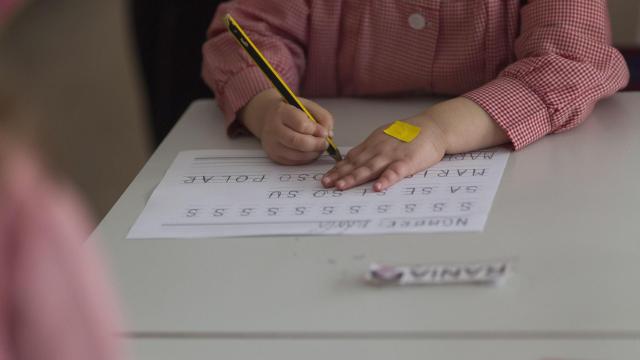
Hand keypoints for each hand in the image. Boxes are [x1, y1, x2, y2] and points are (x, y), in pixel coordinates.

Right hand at [239, 89, 333, 164]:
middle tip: (325, 143)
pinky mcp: (274, 156)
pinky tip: (310, 152)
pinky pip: (294, 161)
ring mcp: (272, 144)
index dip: (316, 130)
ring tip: (319, 147)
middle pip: (297, 141)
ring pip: (296, 154)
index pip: (300, 124)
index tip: (324, 132)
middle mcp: (273, 128)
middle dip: (316, 144)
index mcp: (281, 112)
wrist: (269, 117)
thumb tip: (329, 134)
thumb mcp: (307, 106)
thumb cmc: (291, 111)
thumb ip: (322, 117)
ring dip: (313, 153)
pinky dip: (306, 158)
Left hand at [321, 97, 509, 191]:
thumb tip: (351, 159)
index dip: (337, 169)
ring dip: (355, 178)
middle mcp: (379, 149)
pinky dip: (386, 180)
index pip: (351, 159)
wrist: (433, 127)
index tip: (325, 178)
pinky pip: (395, 172)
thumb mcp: (384, 137)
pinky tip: (377, 188)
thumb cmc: (408, 134)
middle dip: (340, 175)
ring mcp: (392, 155)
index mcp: (373, 144)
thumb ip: (369, 149)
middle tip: (326, 184)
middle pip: (356, 164)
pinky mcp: (407, 161)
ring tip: (342, 187)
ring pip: (370, 168)